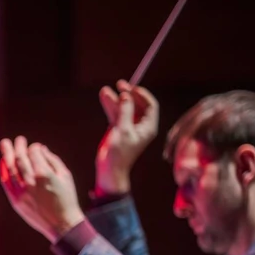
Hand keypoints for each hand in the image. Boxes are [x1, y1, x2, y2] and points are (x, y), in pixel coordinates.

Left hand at [0, 137, 85, 241]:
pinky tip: (4, 163)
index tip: (35, 147)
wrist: (62, 224)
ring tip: (5, 144)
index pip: (34, 153)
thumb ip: (52, 160)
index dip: (34, 148)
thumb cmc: (66, 198)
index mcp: (44, 174)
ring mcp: (21, 192)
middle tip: (17, 139)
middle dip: (18, 146)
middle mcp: (30, 182)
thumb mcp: (65, 175)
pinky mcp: (16, 201)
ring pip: (10, 169)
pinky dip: (4, 171)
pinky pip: (6, 183)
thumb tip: (40, 148)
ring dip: (7, 155)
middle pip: (20, 158)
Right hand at [95, 80, 159, 194]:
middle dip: (128, 94)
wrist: (109, 170)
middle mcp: (140, 126)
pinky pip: (115, 114)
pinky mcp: (118, 129)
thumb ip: (125, 111)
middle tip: (120, 84)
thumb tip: (126, 95)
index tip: (132, 88)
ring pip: (124, 108)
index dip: (142, 94)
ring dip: (116, 99)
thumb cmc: (120, 154)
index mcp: (148, 127)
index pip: (150, 105)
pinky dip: (110, 106)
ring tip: (106, 90)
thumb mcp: (123, 130)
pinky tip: (104, 97)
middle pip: (137, 104)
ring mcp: (128, 127)